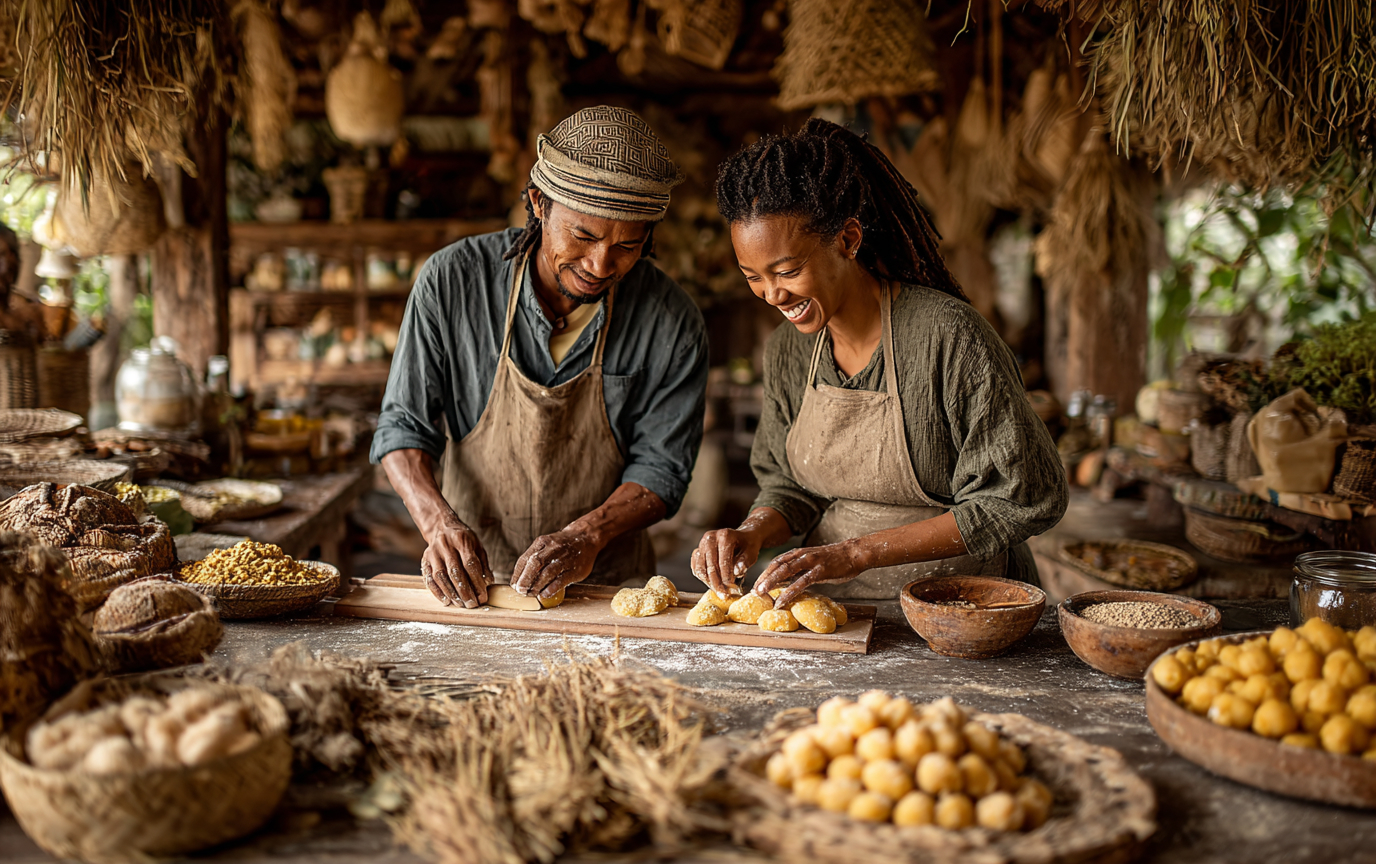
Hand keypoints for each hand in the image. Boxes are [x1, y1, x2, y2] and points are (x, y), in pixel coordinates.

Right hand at [421, 520, 492, 607]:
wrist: (441, 527)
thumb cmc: (463, 539)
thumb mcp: (477, 545)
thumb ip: (483, 563)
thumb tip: (488, 582)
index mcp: (461, 540)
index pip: (470, 564)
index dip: (477, 582)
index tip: (483, 596)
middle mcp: (445, 546)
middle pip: (455, 572)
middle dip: (465, 592)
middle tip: (472, 605)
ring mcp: (433, 553)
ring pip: (440, 576)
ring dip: (451, 593)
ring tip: (461, 604)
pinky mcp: (424, 560)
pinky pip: (428, 578)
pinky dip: (437, 592)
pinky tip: (446, 601)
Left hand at [510, 529, 601, 598]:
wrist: (586, 538)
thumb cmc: (562, 545)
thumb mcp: (547, 544)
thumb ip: (535, 557)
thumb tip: (520, 578)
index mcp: (543, 541)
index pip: (525, 558)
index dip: (518, 573)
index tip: (514, 585)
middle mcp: (553, 548)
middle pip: (535, 564)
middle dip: (525, 579)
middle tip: (521, 591)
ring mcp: (565, 558)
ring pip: (547, 573)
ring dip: (537, 586)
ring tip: (531, 594)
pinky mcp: (575, 569)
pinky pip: (561, 580)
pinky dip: (551, 589)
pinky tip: (544, 594)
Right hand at [691, 528, 762, 596]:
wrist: (742, 537)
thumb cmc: (748, 545)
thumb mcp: (752, 552)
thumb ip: (745, 561)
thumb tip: (736, 572)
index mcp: (725, 535)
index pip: (723, 560)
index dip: (727, 576)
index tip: (731, 588)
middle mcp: (710, 538)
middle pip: (710, 566)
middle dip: (717, 583)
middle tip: (724, 595)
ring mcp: (702, 544)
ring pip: (700, 568)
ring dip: (709, 582)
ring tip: (719, 591)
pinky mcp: (698, 551)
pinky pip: (696, 568)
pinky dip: (703, 578)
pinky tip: (712, 584)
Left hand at [754, 540, 868, 607]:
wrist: (854, 553)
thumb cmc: (835, 560)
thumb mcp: (814, 561)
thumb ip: (801, 568)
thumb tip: (789, 581)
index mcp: (799, 553)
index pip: (777, 562)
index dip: (765, 572)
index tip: (756, 584)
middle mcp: (802, 555)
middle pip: (776, 566)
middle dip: (763, 578)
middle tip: (753, 591)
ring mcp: (810, 562)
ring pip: (785, 571)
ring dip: (770, 582)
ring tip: (761, 593)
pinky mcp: (819, 571)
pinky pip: (800, 583)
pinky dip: (788, 592)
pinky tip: (781, 601)